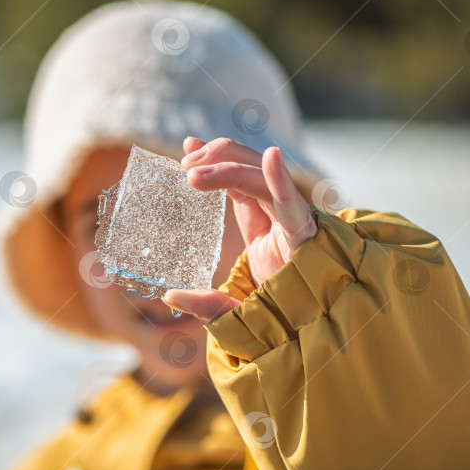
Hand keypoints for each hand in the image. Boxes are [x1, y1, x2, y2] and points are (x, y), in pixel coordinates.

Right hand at [163, 137, 317, 323]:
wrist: (299, 313)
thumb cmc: (280, 316)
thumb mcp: (247, 317)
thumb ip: (213, 308)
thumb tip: (170, 295)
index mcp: (299, 247)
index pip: (292, 207)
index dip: (280, 181)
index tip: (272, 154)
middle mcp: (292, 221)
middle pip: (265, 180)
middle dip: (228, 168)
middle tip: (189, 173)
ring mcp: (278, 211)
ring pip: (254, 170)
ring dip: (222, 158)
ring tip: (187, 158)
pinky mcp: (262, 209)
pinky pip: (242, 180)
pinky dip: (219, 166)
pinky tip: (193, 152)